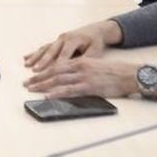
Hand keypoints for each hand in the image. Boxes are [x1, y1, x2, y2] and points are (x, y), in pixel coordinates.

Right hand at [23, 21, 116, 69]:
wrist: (95, 30)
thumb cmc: (95, 42)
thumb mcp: (95, 51)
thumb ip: (86, 59)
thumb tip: (79, 70)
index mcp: (74, 40)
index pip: (64, 54)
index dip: (58, 64)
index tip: (52, 74)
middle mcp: (64, 38)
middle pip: (51, 51)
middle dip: (43, 62)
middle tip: (35, 71)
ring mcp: (59, 39)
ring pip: (45, 49)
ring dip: (36, 57)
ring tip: (27, 65)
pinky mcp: (56, 41)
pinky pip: (44, 47)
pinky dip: (35, 53)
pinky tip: (26, 57)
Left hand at [23, 56, 142, 98]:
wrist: (130, 74)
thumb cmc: (115, 72)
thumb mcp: (96, 66)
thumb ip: (82, 70)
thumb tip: (69, 78)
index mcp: (81, 61)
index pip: (57, 65)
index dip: (43, 71)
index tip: (33, 75)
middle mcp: (80, 67)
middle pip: (54, 72)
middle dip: (38, 78)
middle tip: (26, 83)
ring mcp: (84, 77)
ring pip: (58, 80)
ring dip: (43, 85)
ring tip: (31, 89)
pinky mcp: (89, 87)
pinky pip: (69, 90)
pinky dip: (57, 92)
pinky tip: (48, 95)